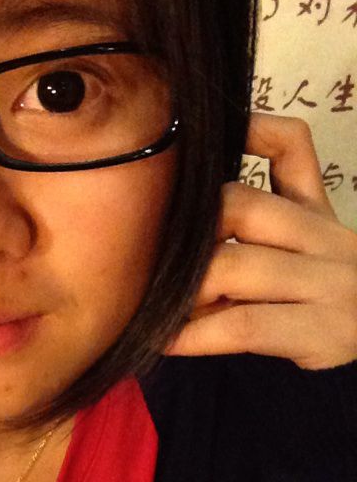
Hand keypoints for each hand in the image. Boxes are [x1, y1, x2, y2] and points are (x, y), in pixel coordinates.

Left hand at [165, 113, 356, 369]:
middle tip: (150, 262)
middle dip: (187, 237)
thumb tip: (185, 195)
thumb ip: (265, 207)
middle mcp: (327, 237)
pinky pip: (243, 324)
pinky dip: (195, 335)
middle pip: (238, 206)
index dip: (239, 139)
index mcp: (314, 211)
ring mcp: (331, 283)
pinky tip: (168, 342)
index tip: (184, 157)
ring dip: (184, 289)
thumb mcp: (298, 243)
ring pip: (233, 266)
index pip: (288, 145)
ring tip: (156, 306)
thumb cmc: (313, 297)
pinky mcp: (325, 331)